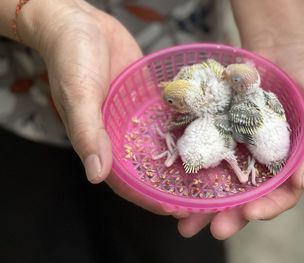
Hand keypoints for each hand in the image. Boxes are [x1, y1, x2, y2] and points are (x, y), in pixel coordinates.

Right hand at [24, 0, 184, 215]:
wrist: (81, 24)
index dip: (149, 198)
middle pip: (148, 168)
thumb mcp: (78, 95)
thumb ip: (87, 133)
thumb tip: (96, 175)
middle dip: (172, 184)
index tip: (176, 210)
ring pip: (160, 146)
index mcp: (102, 142)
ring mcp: (137, 118)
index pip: (126, 181)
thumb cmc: (71, 58)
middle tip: (202, 195)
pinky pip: (167, 119)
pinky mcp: (148, 101)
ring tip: (210, 170)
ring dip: (182, 159)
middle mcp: (122, 135)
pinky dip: (183, 129)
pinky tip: (205, 135)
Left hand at [177, 43, 303, 238]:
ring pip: (220, 183)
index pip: (280, 195)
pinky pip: (205, 153)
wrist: (278, 51)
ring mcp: (238, 149)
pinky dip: (192, 169)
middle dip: (225, 216)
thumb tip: (301, 180)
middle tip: (204, 229)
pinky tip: (174, 182)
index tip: (248, 212)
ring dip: (201, 204)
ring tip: (181, 219)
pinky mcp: (219, 133)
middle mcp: (260, 162)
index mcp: (288, 163)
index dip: (266, 207)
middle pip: (244, 197)